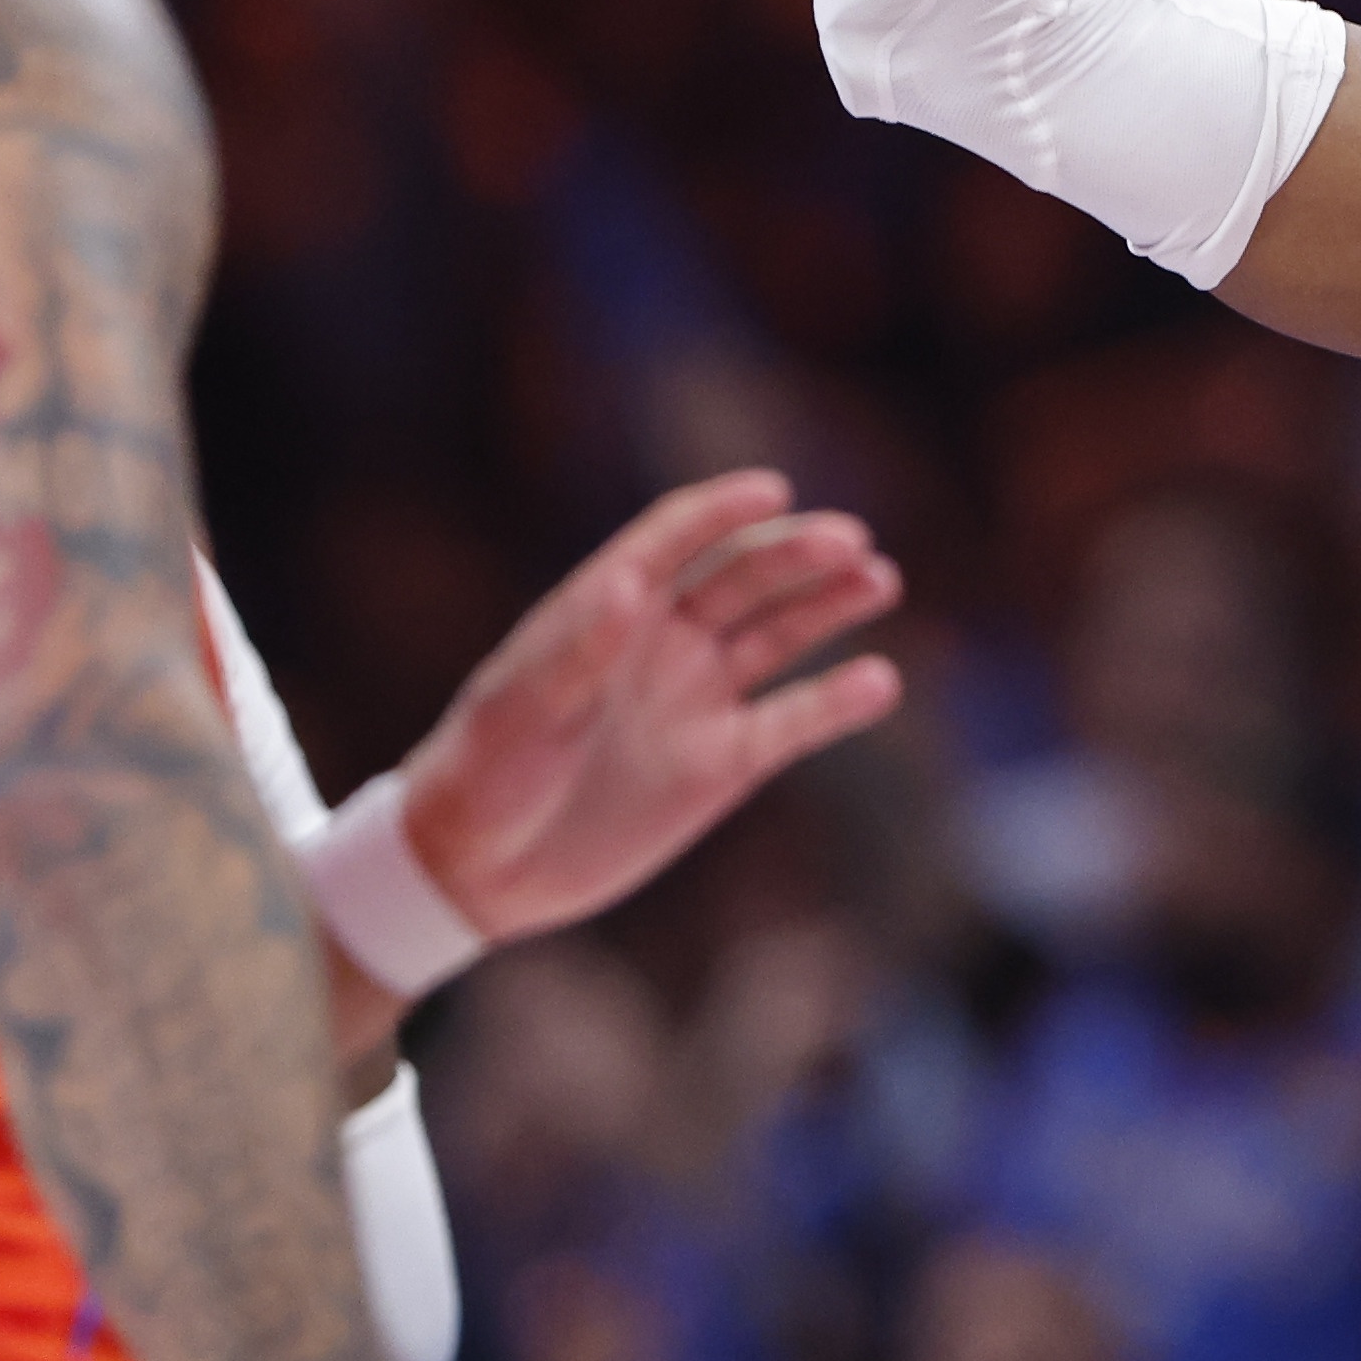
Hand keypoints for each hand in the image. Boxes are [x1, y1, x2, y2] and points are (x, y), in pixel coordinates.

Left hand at [395, 473, 904, 947]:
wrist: (480, 871)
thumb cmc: (483, 773)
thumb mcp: (521, 710)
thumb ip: (579, 649)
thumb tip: (629, 580)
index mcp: (605, 611)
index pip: (673, 541)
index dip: (721, 511)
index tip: (773, 489)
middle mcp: (660, 643)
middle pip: (742, 579)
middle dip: (797, 555)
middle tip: (853, 543)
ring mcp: (696, 701)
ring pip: (778, 636)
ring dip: (829, 606)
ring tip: (880, 579)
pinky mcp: (723, 764)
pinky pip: (791, 722)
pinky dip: (836, 702)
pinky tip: (878, 682)